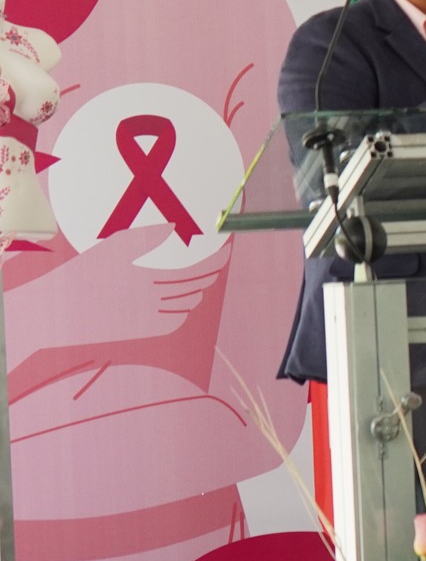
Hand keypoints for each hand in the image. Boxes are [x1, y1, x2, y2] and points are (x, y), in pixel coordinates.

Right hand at [16, 225, 228, 348]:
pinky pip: (178, 320)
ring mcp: (150, 318)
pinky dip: (184, 308)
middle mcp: (150, 300)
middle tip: (216, 260)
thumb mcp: (112, 247)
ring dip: (198, 289)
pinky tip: (182, 298)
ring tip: (199, 277)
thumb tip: (176, 227)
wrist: (65, 310)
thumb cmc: (86, 272)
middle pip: (196, 285)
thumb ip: (146, 237)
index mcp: (144, 276)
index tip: (225, 250)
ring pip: (190, 302)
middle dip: (210, 271)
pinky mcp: (147, 332)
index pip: (194, 269)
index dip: (215, 260)